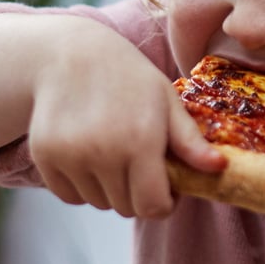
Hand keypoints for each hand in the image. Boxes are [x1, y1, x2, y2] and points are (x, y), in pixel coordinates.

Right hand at [27, 28, 224, 218]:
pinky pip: (70, 196)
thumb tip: (219, 169)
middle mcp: (103, 153)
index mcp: (140, 142)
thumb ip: (190, 141)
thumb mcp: (166, 101)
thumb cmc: (127, 78)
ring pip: (98, 203)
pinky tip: (86, 154)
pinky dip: (81, 185)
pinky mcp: (45, 157)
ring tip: (110, 152)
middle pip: (126, 209)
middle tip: (137, 162)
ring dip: (108, 189)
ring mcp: (70, 156)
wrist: (68, 54)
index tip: (165, 186)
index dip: (164, 203)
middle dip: (137, 193)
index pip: (154, 208)